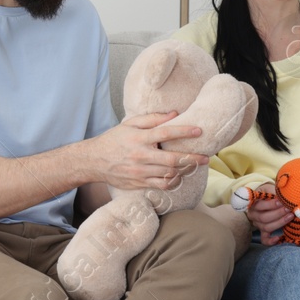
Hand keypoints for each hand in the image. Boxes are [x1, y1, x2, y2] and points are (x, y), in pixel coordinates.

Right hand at [90, 111, 207, 191]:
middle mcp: (141, 156)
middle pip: (172, 159)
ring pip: (169, 174)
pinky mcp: (139, 183)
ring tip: (194, 166)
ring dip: (184, 171)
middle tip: (206, 158)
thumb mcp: (130, 124)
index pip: (166, 133)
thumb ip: (152, 119)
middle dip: (191, 159)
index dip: (184, 132)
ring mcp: (140, 172)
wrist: (94, 161)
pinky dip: (173, 181)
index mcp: (139, 138)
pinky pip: (161, 185)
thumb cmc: (114, 140)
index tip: (199, 131)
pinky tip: (179, 176)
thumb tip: (174, 114)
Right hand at [240, 183, 291, 244]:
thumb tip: (286, 195)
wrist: (268, 197)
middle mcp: (253, 215)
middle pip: (263, 218)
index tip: (281, 201)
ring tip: (290, 216)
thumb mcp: (271, 189)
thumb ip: (276, 192)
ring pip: (266, 227)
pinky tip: (278, 238)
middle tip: (289, 209)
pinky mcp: (263, 231)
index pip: (260, 206)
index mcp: (253, 203)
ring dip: (279, 222)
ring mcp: (257, 224)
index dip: (271, 205)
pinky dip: (270, 241)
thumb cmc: (270, 192)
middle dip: (278, 214)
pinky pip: (264, 239)